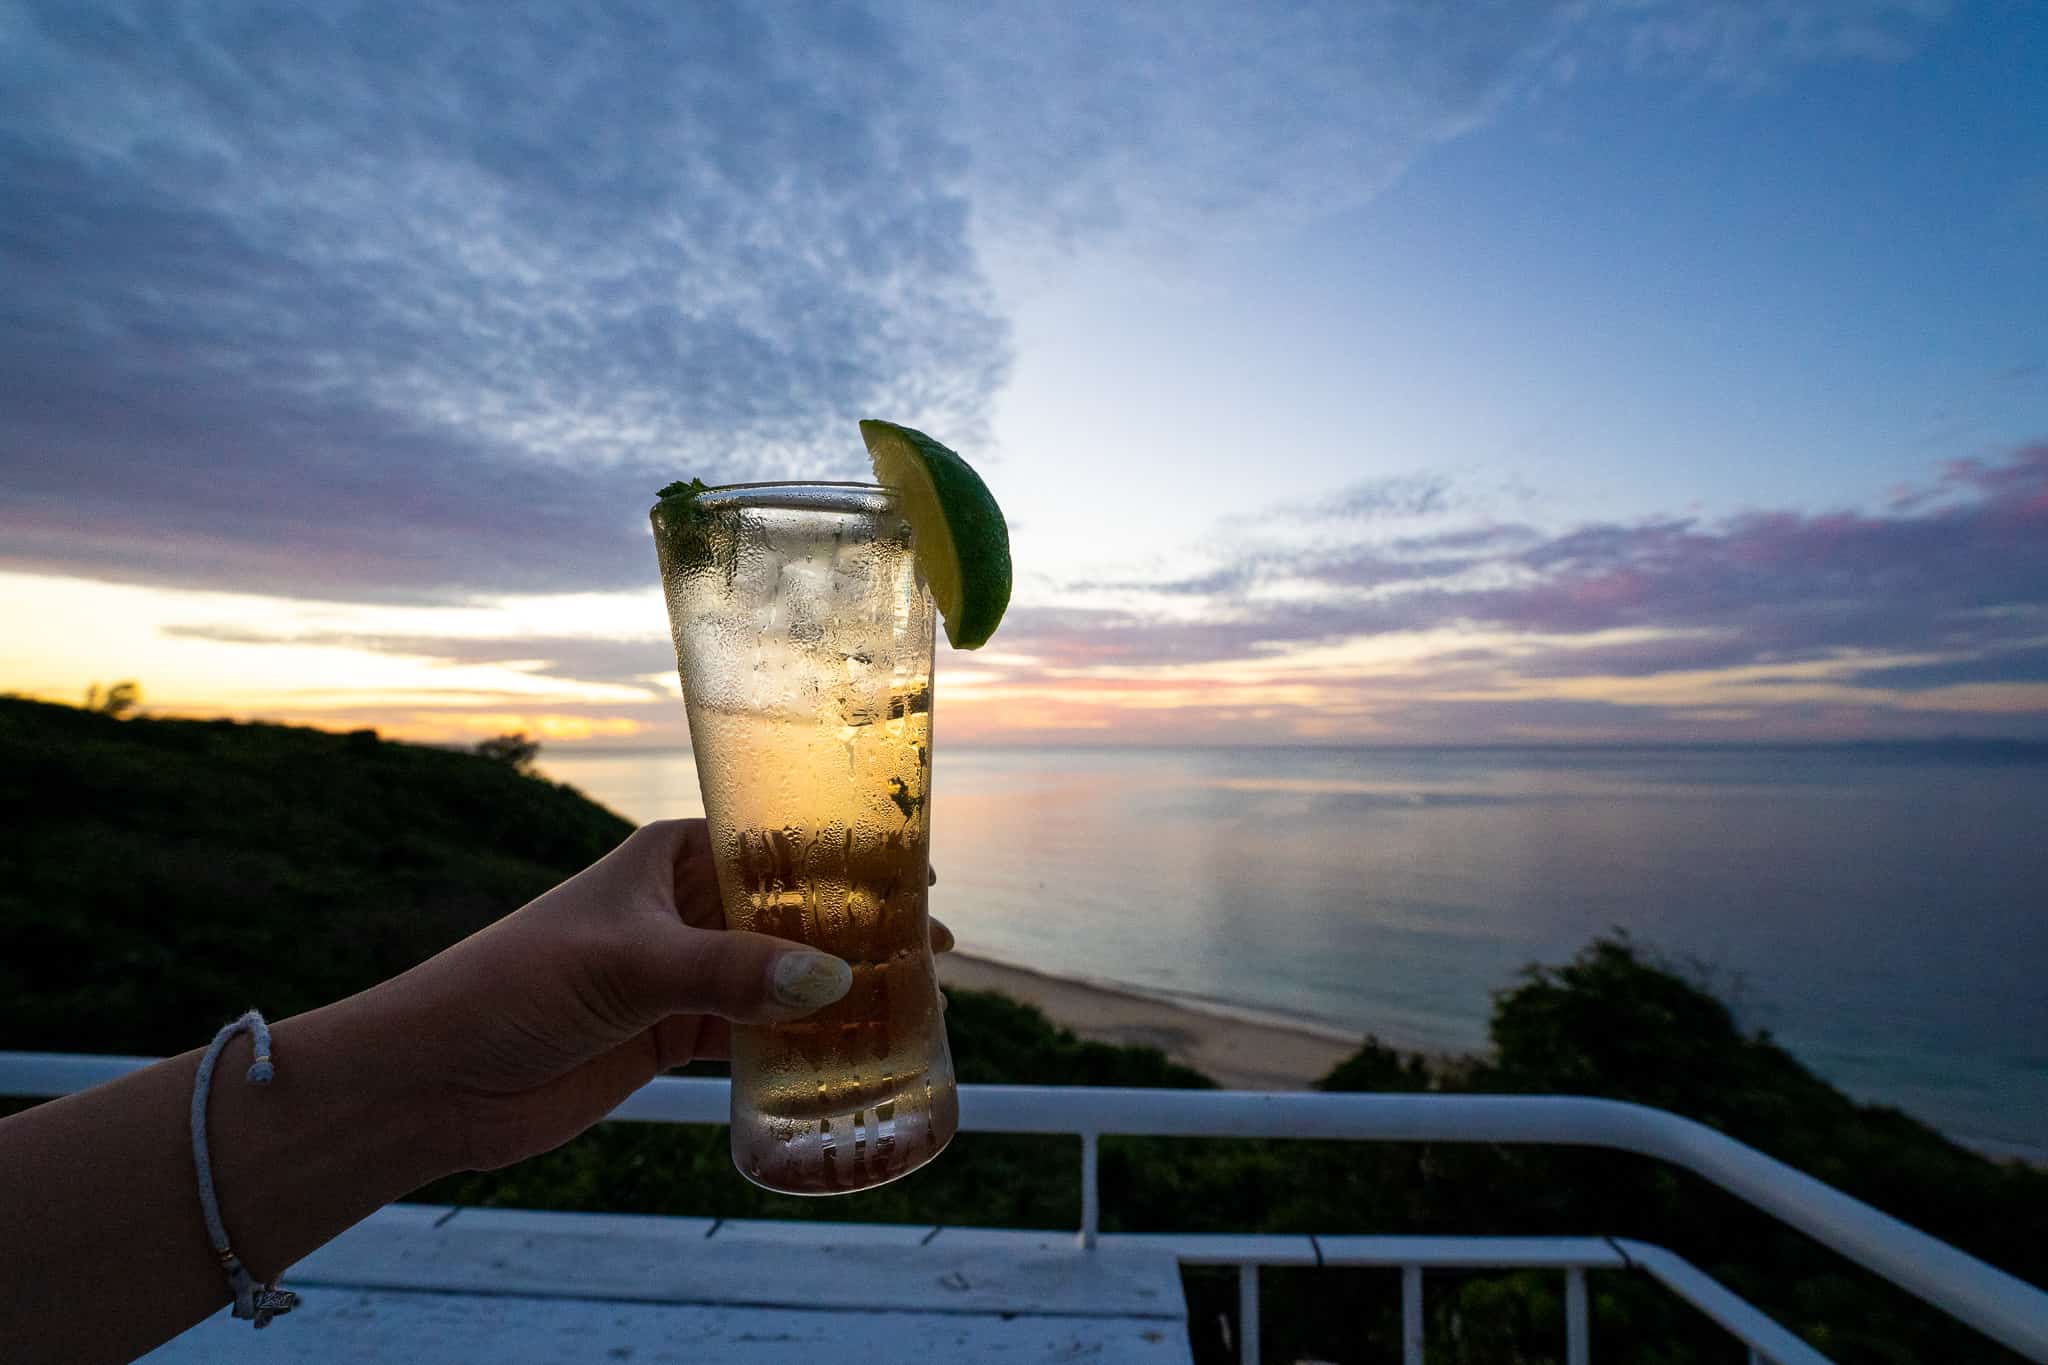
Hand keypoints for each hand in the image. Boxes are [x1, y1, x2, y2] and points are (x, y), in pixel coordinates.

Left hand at [357, 819, 951, 1173]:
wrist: (437, 1076)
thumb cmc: (515, 985)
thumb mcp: (628, 966)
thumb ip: (730, 973)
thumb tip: (835, 980)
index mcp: (674, 855)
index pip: (781, 843)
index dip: (852, 858)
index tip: (920, 875)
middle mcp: (685, 906)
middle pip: (795, 910)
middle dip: (861, 927)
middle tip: (935, 948)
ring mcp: (684, 972)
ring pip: (784, 972)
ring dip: (840, 985)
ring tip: (915, 998)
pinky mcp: (675, 1034)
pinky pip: (759, 1029)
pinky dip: (803, 1039)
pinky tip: (853, 1049)